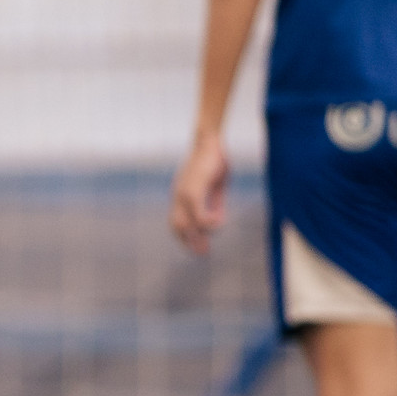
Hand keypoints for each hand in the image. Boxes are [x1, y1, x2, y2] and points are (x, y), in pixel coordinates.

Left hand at [169, 132, 228, 254]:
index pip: (177, 221)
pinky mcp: (194, 189)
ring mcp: (184, 193)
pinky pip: (199, 213)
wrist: (210, 141)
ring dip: (196, 237)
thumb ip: (214, 202)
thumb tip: (216, 218)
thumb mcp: (215, 186)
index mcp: (181, 195)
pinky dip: (209, 222)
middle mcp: (179, 195)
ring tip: (206, 248)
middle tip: (202, 254)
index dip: (184, 236)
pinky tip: (219, 221)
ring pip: (185, 222)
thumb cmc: (214, 160)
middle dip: (188, 242)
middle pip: (177, 225)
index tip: (196, 246)